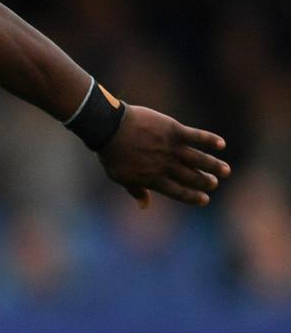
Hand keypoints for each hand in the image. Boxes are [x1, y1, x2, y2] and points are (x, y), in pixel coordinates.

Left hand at [97, 105, 230, 207]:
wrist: (108, 127)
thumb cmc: (111, 153)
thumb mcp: (120, 176)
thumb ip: (136, 190)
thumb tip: (144, 206)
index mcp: (154, 179)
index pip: (179, 192)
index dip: (193, 197)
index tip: (205, 199)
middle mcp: (166, 166)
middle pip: (192, 177)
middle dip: (205, 182)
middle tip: (214, 183)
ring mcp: (170, 148)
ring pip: (198, 159)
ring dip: (214, 165)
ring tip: (225, 170)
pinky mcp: (172, 130)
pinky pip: (195, 136)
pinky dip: (209, 140)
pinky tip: (221, 144)